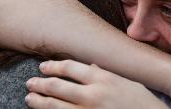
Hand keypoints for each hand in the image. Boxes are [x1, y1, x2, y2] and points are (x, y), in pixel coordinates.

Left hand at [25, 60, 167, 108]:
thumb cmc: (141, 102)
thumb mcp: (126, 82)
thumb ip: (105, 74)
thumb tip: (90, 67)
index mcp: (102, 78)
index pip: (70, 67)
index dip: (53, 66)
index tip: (43, 67)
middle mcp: (93, 94)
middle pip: (57, 86)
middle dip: (40, 84)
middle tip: (30, 83)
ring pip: (54, 106)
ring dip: (38, 101)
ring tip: (29, 98)